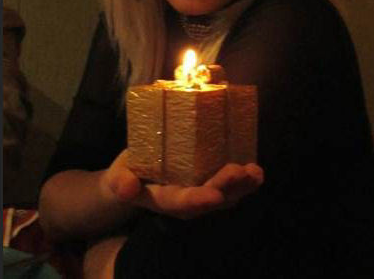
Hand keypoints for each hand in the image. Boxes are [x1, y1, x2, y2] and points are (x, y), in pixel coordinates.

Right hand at [103, 150, 263, 219]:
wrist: (133, 179)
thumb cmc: (127, 174)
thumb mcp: (118, 176)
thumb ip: (121, 182)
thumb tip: (126, 189)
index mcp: (163, 200)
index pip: (182, 203)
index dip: (198, 200)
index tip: (214, 196)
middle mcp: (185, 201)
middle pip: (209, 198)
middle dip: (227, 186)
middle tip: (242, 172)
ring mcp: (198, 192)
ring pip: (224, 195)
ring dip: (242, 186)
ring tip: (256, 173)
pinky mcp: (207, 182)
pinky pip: (228, 185)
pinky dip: (243, 180)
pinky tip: (255, 170)